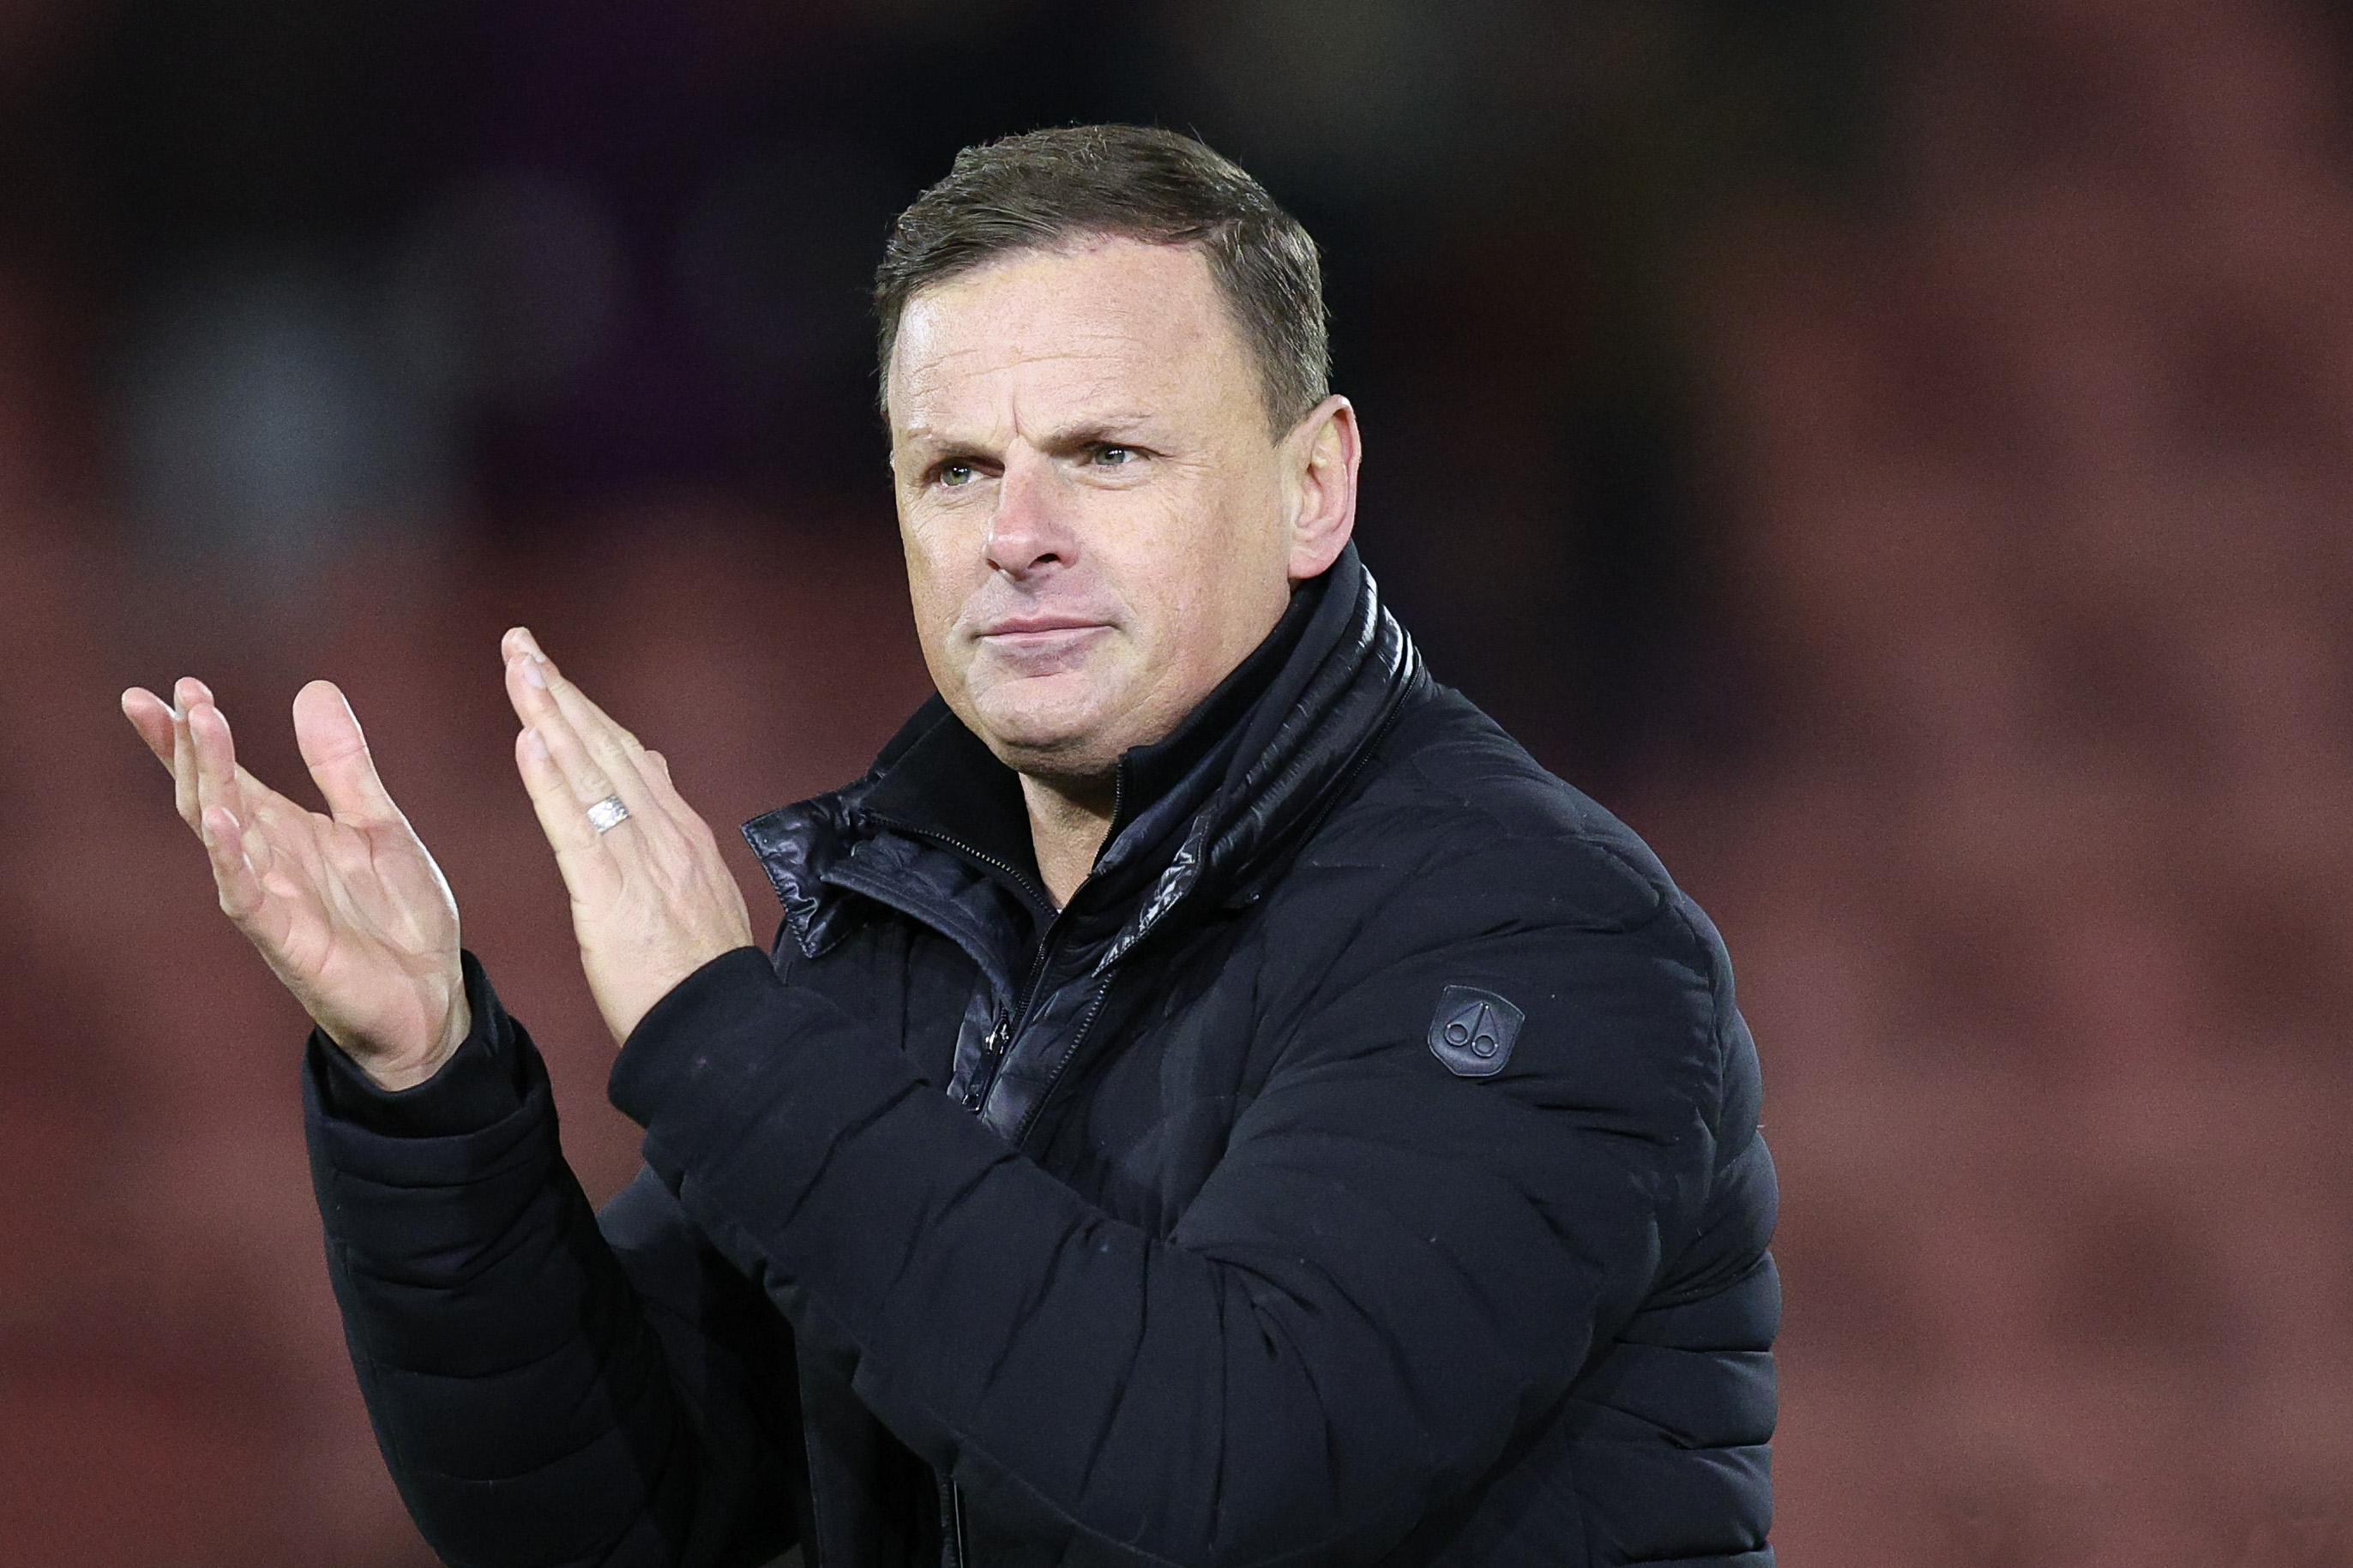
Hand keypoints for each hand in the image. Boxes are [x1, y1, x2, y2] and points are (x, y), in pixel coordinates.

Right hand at [121, 678, 468, 1088]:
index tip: (172, 686)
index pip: (227, 773)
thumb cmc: (398, 918)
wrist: (432, 996)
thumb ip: (343, 765)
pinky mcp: (286, 940)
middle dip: (189, 746)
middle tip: (168, 694)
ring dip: (209, 779)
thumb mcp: (378, 824)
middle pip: (210, 793)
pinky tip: (221, 818)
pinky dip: (230, 857)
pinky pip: (245, 895)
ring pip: (220, 833)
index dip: (194, 734)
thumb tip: (313, 686)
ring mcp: (271, 900)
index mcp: (287, 831)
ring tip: (199, 726)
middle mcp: (267, 861)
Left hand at [501, 627, 754, 1044]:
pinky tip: (529, 741)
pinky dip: (550, 780)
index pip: (626, 755)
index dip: (584, 709)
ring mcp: (640, 860)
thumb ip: (672, 827)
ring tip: (517, 669)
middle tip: (519, 643)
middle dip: (559, 691)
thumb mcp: (700, 886)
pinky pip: (575, 827)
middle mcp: (663, 833)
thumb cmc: (701, 970)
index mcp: (681, 833)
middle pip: (604, 748)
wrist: (718, 1024)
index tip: (550, 670)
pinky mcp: (610, 894)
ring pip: (589, 773)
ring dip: (550, 715)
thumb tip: (653, 768)